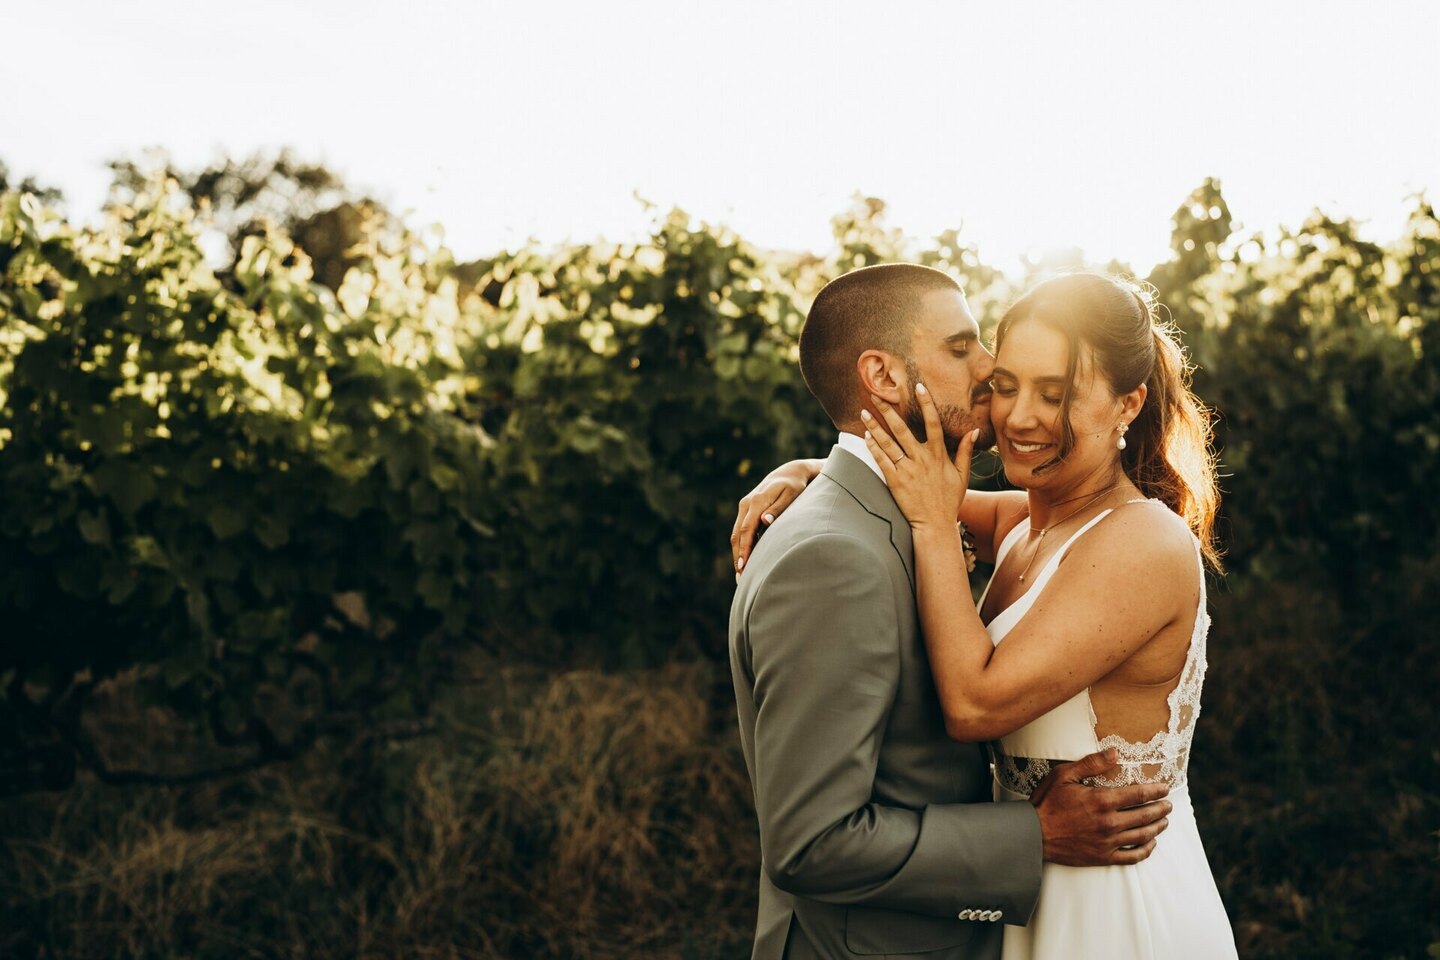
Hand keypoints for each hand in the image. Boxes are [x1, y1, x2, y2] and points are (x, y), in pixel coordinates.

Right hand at [731, 459, 821, 573]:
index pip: (746, 529)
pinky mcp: (746, 511)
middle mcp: (746, 504)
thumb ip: (778, 509)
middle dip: (738, 556)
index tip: (743, 566)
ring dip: (737, 553)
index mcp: (757, 501)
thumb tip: (765, 521)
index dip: (744, 549)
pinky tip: (744, 560)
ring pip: (736, 534)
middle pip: (737, 534)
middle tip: (740, 577)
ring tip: (741, 574)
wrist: (788, 473)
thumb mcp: (791, 495)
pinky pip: (740, 531)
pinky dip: (741, 546)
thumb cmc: (795, 486)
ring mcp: (744, 506)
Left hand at [861, 384, 976, 531]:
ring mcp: (907, 470)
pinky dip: (873, 447)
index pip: (933, 423)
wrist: (934, 524)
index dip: (926, 403)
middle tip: (876, 395)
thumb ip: (966, 452)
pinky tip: (866, 436)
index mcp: (939, 455)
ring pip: (888, 443)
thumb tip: (974, 431)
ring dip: (875, 426)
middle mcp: (922, 459)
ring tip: (864, 412)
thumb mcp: (962, 476)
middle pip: (903, 429)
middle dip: (889, 410)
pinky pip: (881, 460)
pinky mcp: (895, 481)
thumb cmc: (949, 500)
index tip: (918, 386)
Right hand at [1030, 749, 1172, 865]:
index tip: (1165, 788)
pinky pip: (1132, 856)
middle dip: (1161, 808)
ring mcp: (1108, 842)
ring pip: (1143, 835)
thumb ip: (1091, 764)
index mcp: (1102, 800)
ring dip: (1157, 827)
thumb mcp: (1064, 775)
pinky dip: (1146, 850)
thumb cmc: (1047, 802)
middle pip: (1145, 815)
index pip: (1139, 794)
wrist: (1033, 835)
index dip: (1156, 790)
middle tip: (1169, 804)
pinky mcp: (1104, 856)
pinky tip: (1150, 843)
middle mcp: (1109, 822)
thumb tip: (1115, 753)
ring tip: (1164, 821)